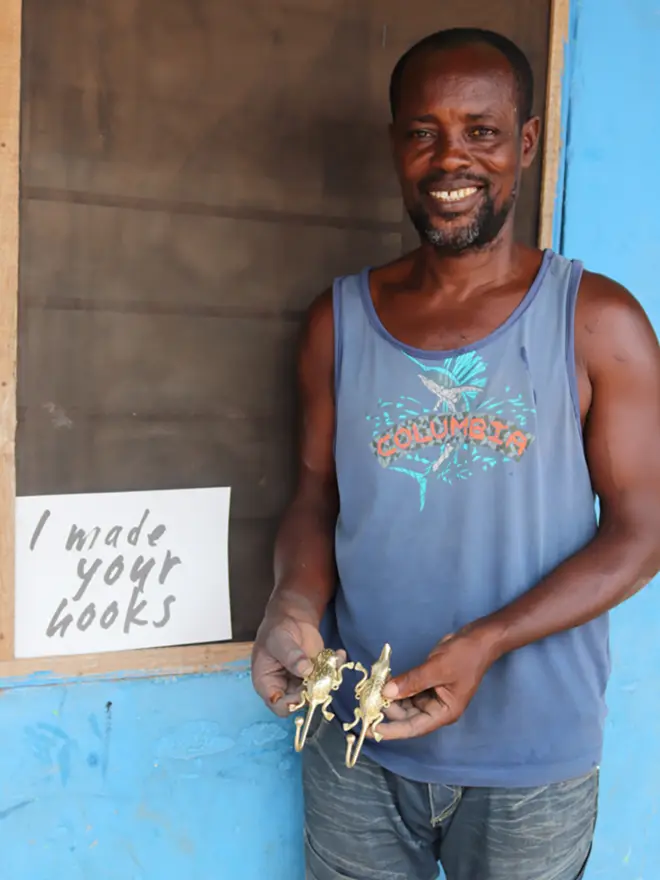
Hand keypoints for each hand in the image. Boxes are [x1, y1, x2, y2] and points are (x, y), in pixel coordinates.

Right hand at [251, 611, 328, 716]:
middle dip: (313, 692)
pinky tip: (339, 654)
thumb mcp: (279, 640)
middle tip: (322, 677)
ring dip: (327, 681)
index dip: (291, 704)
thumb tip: (305, 670)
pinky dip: (335, 668)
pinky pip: (328, 678)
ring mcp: (302, 682)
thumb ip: (290, 656)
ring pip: (316, 692)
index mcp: (267, 683)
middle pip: (300, 702)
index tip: (304, 692)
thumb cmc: (276, 630)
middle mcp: (285, 687)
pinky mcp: (316, 674)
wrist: (290, 617)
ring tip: (332, 662)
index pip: (278, 705)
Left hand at [378, 627, 497, 739]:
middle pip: (408, 717)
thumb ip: (411, 682)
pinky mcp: (428, 683)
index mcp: (444, 713)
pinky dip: (397, 687)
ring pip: (406, 703)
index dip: (392, 730)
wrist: (478, 638)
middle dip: (388, 711)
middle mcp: (437, 708)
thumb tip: (386, 693)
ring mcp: (433, 696)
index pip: (413, 727)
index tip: (371, 730)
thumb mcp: (437, 669)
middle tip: (366, 704)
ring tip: (370, 693)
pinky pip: (409, 690)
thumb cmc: (464, 656)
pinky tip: (383, 682)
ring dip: (390, 698)